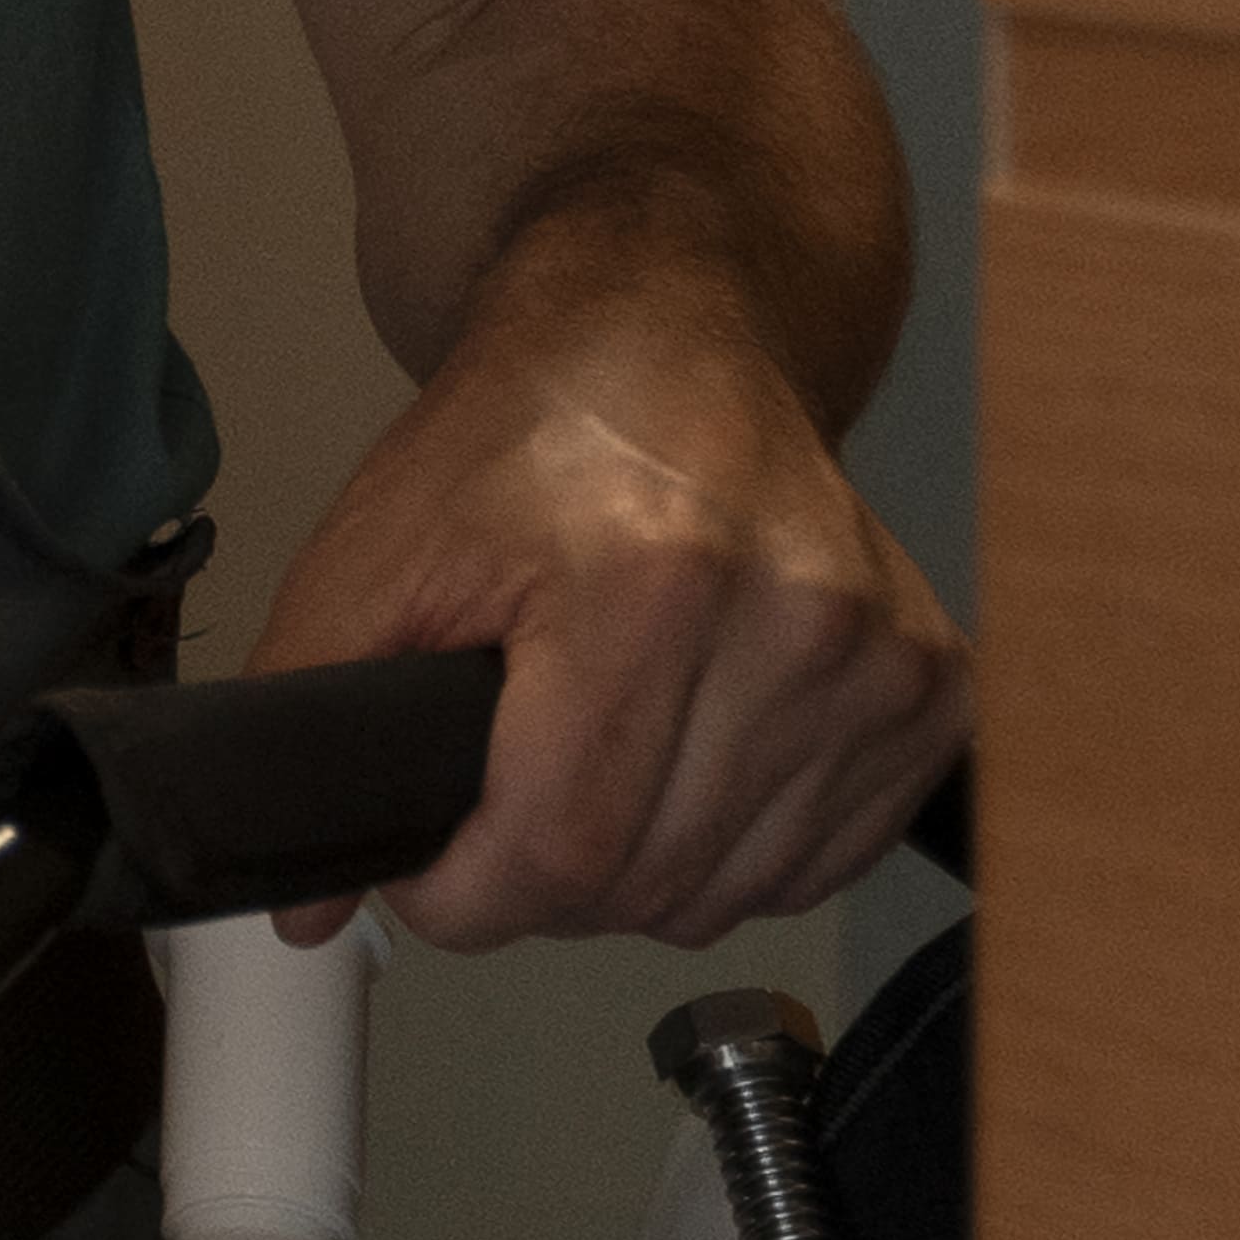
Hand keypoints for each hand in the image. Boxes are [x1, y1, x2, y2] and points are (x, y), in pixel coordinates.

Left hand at [250, 227, 965, 951]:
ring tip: (594, 753)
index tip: (433, 862)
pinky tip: (686, 754)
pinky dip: (733, 848)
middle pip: (646, 883)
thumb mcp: (378, 547)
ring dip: (641, 867)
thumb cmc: (528, 434)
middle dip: (544, 875)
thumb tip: (305, 906)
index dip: (468, 890)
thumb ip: (317, 715)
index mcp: (651, 579)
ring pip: (729, 894)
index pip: (561, 848)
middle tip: (504, 784)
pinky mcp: (935, 690)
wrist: (668, 333)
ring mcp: (882, 660)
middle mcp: (794, 620)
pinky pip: (815, 867)